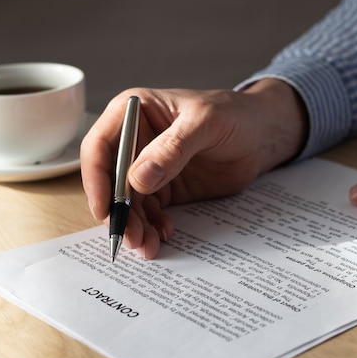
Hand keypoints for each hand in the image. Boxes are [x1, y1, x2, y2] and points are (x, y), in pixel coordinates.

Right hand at [80, 80, 306, 258]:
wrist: (260, 135)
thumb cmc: (233, 115)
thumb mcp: (204, 123)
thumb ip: (172, 147)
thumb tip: (138, 178)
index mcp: (133, 111)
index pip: (100, 146)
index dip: (96, 179)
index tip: (105, 208)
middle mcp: (134, 140)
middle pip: (111, 181)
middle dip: (118, 212)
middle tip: (129, 238)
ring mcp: (148, 166)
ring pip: (129, 202)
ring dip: (134, 225)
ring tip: (147, 245)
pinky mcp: (164, 187)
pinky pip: (149, 211)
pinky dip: (152, 226)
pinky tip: (163, 234)